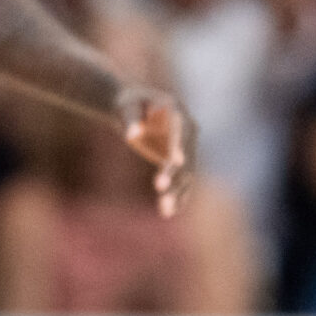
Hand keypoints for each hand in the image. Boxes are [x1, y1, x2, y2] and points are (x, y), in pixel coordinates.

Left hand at [118, 86, 193, 216]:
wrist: (135, 107)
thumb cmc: (128, 104)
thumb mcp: (127, 107)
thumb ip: (131, 120)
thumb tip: (132, 136)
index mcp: (177, 113)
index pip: (180, 133)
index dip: (178, 148)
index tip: (176, 162)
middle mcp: (188, 130)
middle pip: (185, 156)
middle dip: (174, 175)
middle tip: (159, 189)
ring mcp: (187, 146)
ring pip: (186, 173)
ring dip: (177, 192)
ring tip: (165, 211)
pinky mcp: (181, 160)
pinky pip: (182, 180)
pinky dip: (178, 195)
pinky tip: (170, 211)